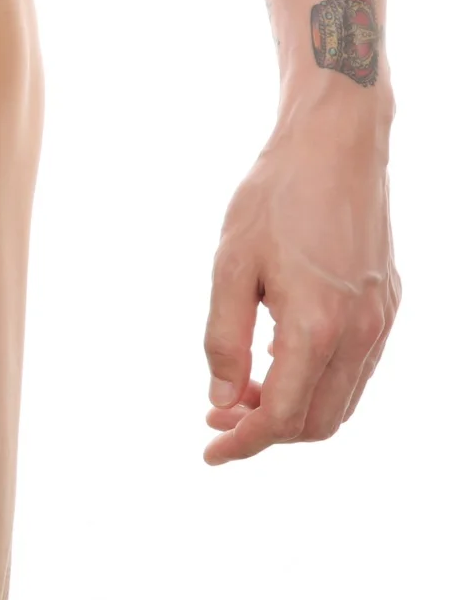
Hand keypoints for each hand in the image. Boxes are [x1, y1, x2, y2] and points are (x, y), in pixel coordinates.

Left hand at [201, 98, 397, 464]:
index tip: (210, 451)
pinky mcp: (390, 307)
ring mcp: (381, 322)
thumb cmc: (273, 198)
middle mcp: (359, 333)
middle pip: (315, 422)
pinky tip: (278, 360)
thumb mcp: (229, 264)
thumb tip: (220, 400)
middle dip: (265, 431)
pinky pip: (356, 370)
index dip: (243, 442)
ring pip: (340, 402)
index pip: (280, 416)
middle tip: (217, 415)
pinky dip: (317, 384)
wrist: (334, 147)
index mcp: (316, 326)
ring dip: (292, 411)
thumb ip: (224, 338)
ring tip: (241, 391)